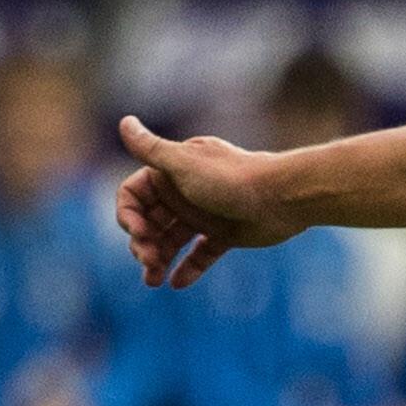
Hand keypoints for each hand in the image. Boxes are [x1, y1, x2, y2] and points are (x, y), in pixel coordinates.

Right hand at [112, 116, 304, 287]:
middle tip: (149, 261)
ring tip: (153, 280)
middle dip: (142, 243)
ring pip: (170, 240)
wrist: (282, 197)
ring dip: (158, 259)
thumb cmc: (231, 178)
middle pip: (149, 221)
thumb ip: (151, 149)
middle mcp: (184, 192)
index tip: (138, 233)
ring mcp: (204, 214)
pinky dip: (188, 268)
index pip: (133, 196)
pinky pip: (199, 254)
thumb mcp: (184, 163)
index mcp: (171, 172)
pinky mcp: (224, 234)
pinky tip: (176, 283)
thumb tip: (124, 122)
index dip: (128, 216)